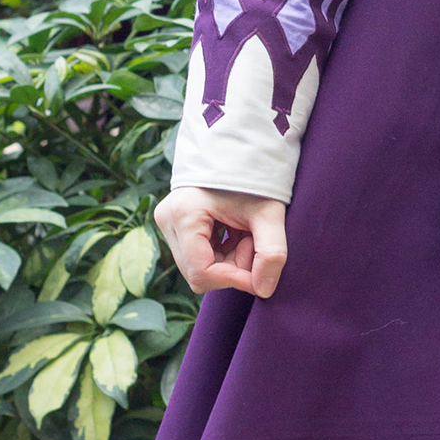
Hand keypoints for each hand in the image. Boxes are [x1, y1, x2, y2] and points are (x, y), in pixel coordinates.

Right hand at [154, 187, 286, 298]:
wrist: (243, 149)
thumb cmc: (256, 178)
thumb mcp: (270, 213)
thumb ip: (272, 252)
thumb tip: (264, 290)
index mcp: (185, 213)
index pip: (202, 273)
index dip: (234, 280)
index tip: (260, 274)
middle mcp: (168, 218)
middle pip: (198, 272)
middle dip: (232, 267)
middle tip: (254, 241)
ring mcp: (167, 220)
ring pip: (197, 266)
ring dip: (228, 259)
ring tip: (246, 233)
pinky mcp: (174, 222)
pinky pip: (196, 254)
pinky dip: (221, 250)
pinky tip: (235, 231)